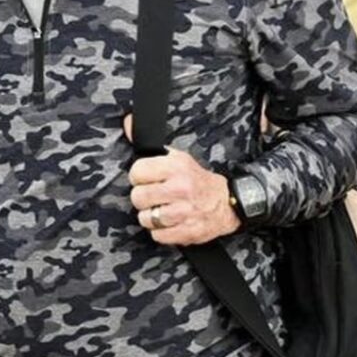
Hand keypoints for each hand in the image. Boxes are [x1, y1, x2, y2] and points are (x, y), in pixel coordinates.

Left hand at [123, 117, 240, 245]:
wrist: (228, 203)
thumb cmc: (197, 180)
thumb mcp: (177, 157)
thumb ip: (152, 145)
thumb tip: (128, 122)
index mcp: (176, 167)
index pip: (137, 172)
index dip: (139, 177)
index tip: (146, 180)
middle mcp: (180, 188)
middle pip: (138, 197)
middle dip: (143, 198)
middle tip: (154, 196)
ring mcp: (184, 212)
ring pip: (145, 218)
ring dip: (152, 216)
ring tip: (162, 209)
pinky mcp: (187, 232)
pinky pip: (157, 235)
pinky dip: (161, 231)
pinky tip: (170, 222)